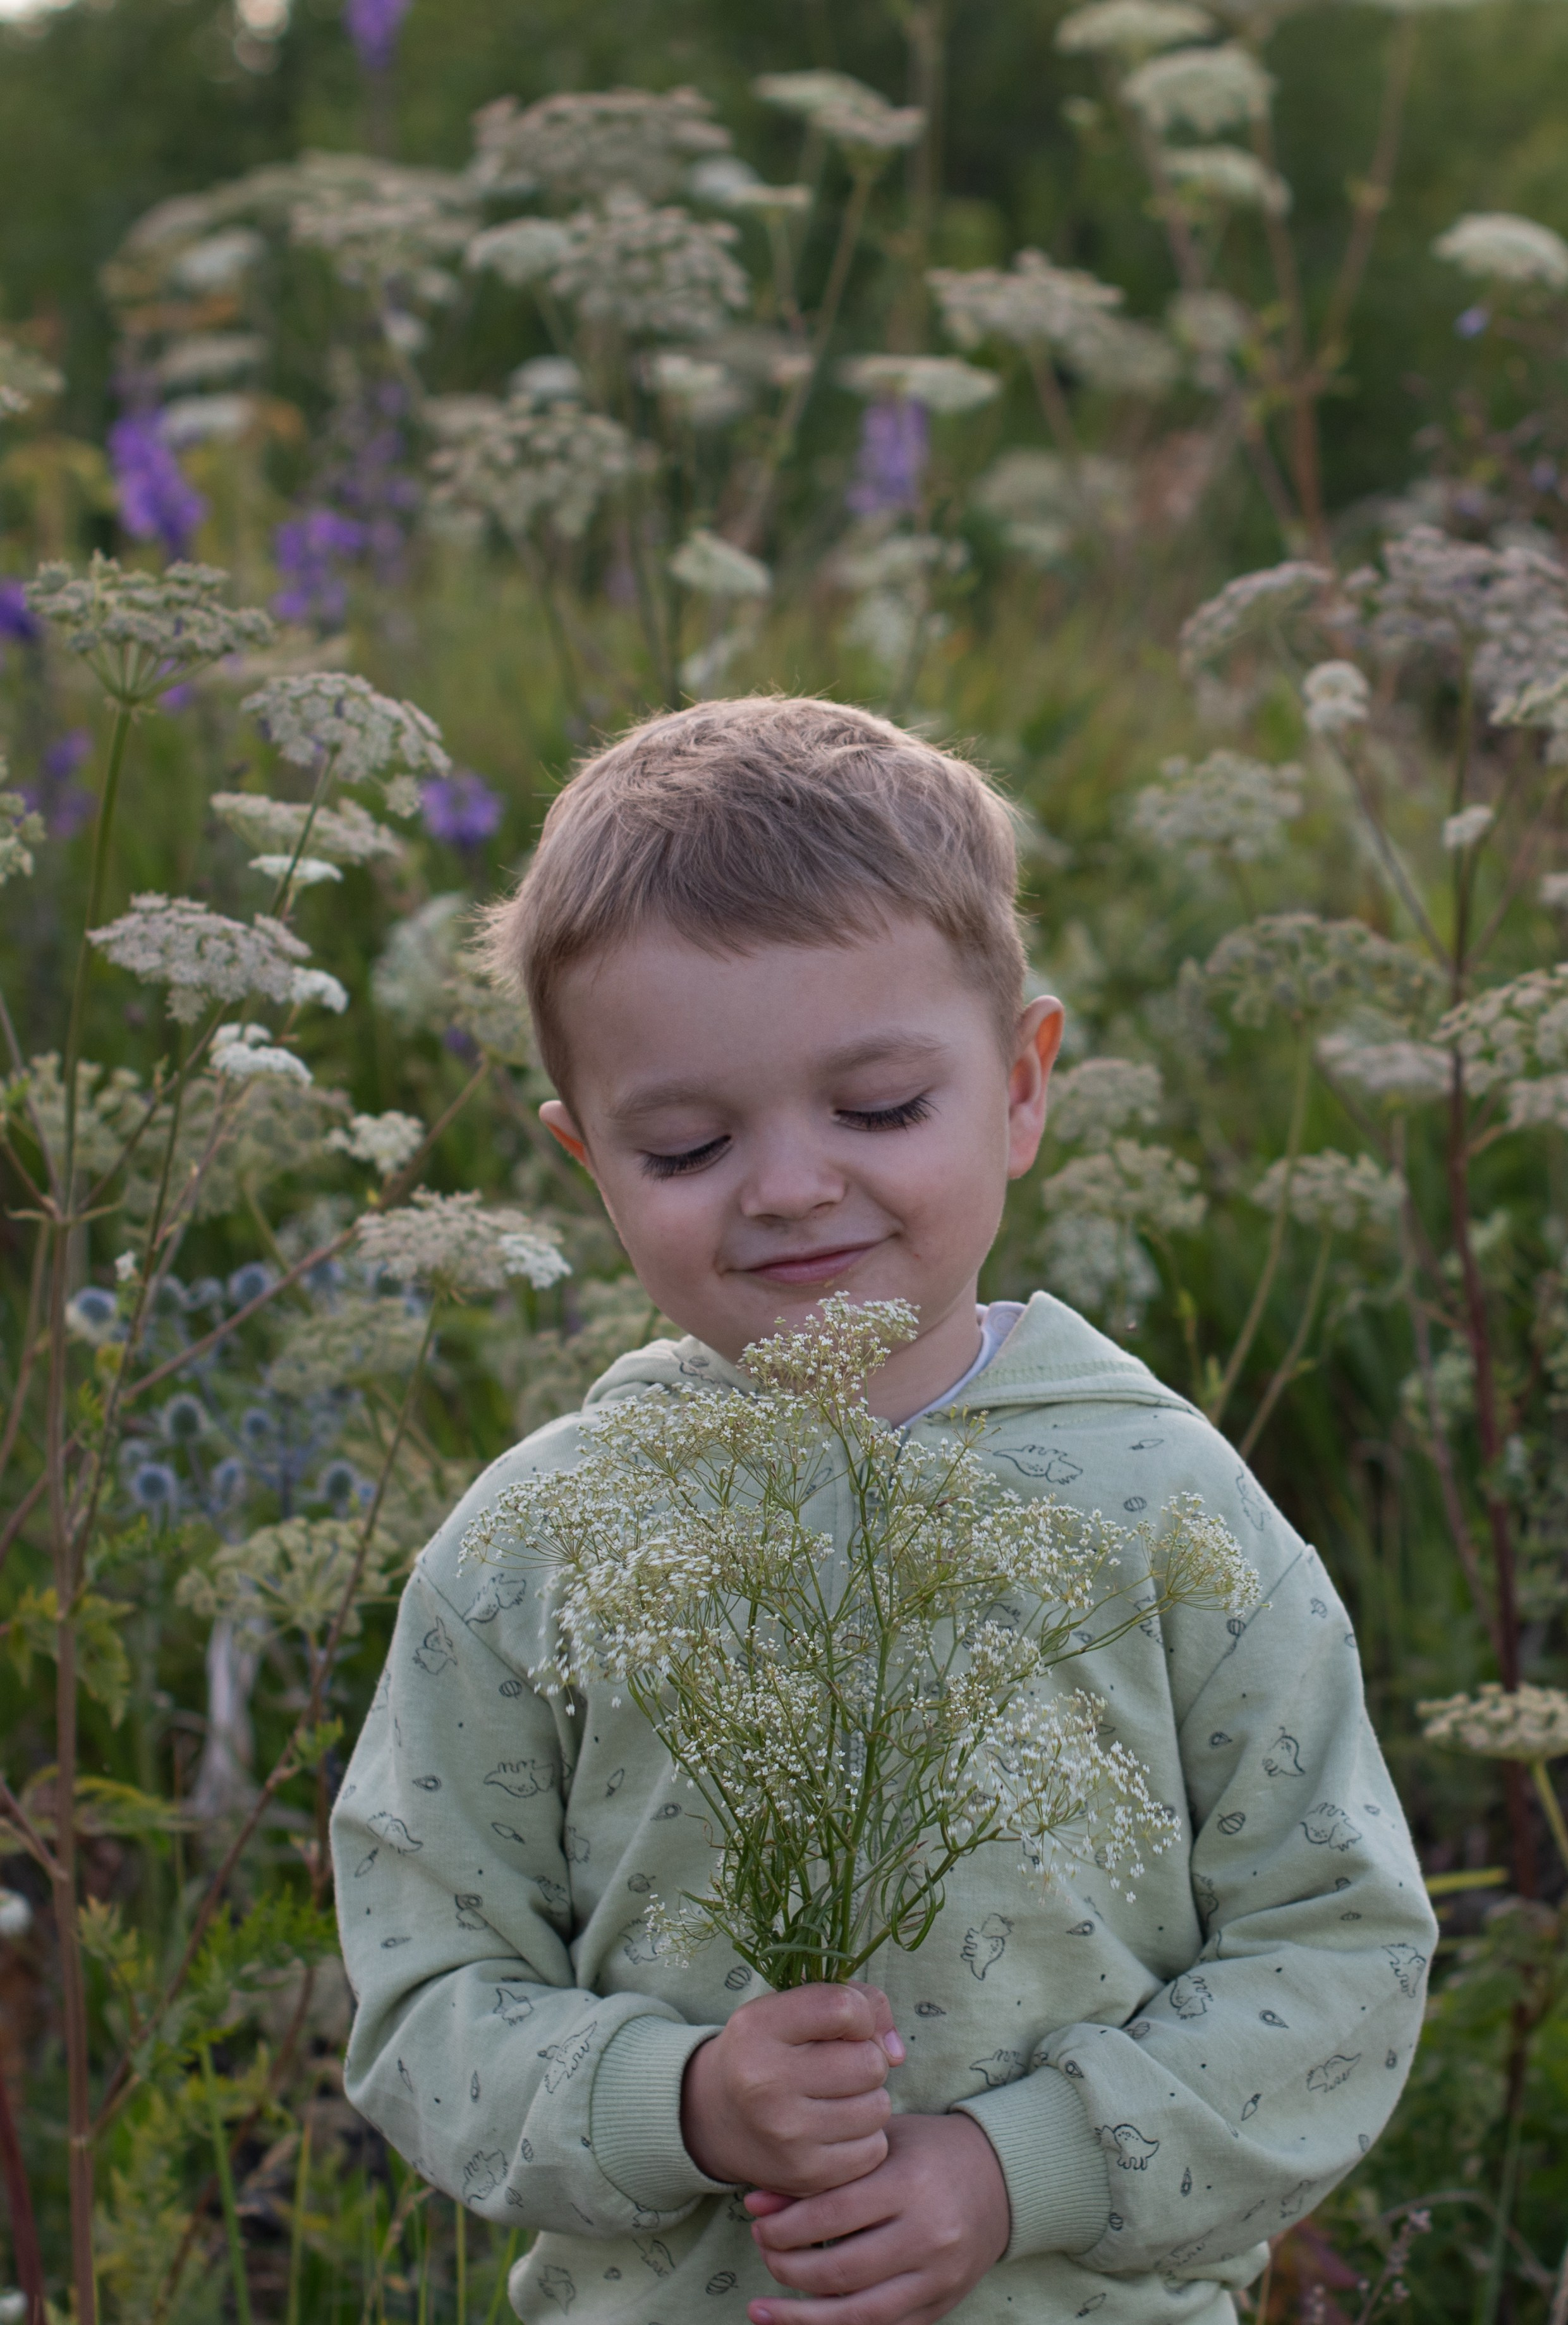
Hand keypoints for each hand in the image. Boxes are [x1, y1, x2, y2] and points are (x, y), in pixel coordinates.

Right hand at [680, 1982, 904, 2194]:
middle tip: (839, 2066)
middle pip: (869, 2063)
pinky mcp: (805, 2175)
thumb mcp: (790, 2008)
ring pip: (878, 2108)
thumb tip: (898, 2055)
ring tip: (836, 2097)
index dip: (860, 2013)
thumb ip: (855, 2002)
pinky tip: (836, 2128)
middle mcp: (766, 2083)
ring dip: (868, 2100)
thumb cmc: (768, 2050)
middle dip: (866, 2059)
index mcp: (759, 2029)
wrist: (715, 2117)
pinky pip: (873, 2150)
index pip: (843, 2008)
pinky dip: (864, 2138)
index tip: (845, 2025)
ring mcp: (786, 2135)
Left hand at [743, 2111, 1010, 2324]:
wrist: (1000, 2178)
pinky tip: (802, 2324)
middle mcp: (928, 2234)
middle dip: (787, 2268)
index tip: (759, 2223)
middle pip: (841, 2270)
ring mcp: (938, 2277)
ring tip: (762, 2308)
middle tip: (762, 2252)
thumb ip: (821, 2173)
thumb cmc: (928, 2152)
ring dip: (800, 2317)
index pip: (832, 2214)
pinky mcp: (940, 2305)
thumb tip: (755, 2204)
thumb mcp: (878, 2144)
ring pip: (858, 2315)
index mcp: (910, 2183)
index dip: (785, 2226)